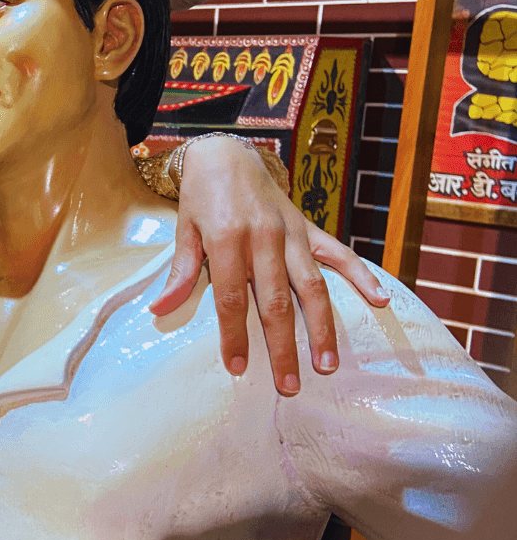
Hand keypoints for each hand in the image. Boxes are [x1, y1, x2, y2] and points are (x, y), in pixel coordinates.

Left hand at [150, 137, 389, 395]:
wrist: (227, 154)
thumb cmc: (201, 197)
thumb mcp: (184, 231)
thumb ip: (181, 272)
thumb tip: (159, 310)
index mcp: (228, 240)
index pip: (233, 299)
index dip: (235, 336)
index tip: (238, 368)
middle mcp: (265, 239)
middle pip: (277, 302)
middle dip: (284, 347)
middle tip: (289, 385)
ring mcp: (293, 234)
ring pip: (312, 287)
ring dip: (322, 328)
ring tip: (327, 364)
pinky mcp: (310, 229)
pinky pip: (340, 254)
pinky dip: (362, 276)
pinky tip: (379, 301)